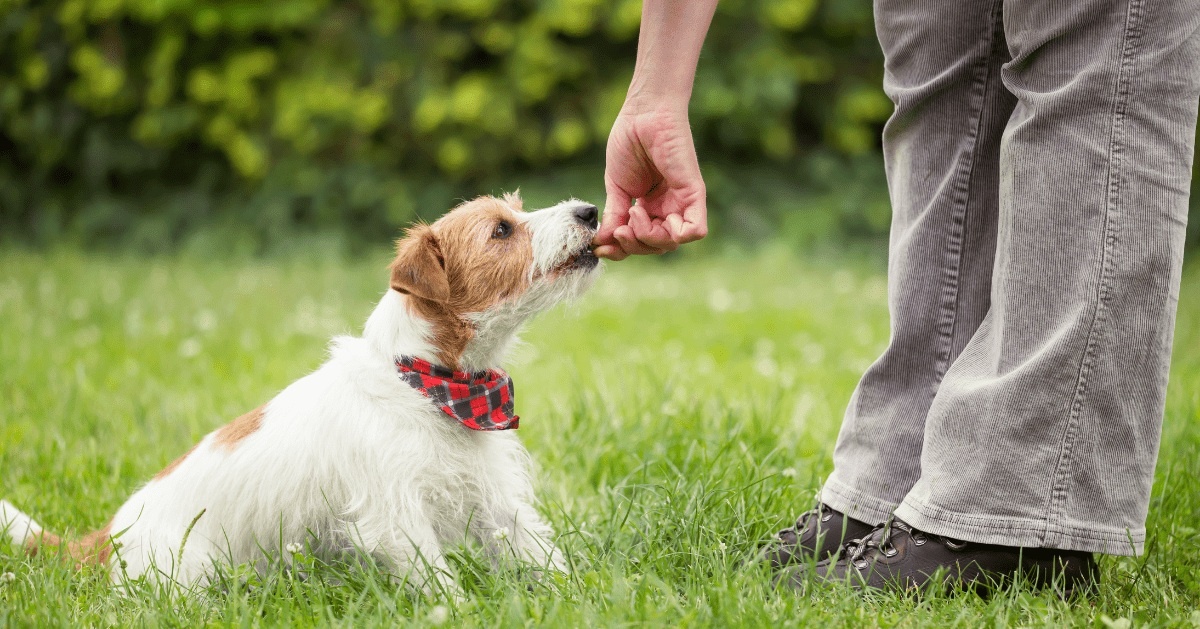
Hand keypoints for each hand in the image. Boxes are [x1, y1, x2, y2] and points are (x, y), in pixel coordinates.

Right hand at [593, 104, 707, 260]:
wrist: (642, 114)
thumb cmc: (629, 142)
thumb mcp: (616, 187)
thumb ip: (614, 216)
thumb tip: (602, 244)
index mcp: (649, 208)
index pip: (639, 242)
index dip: (621, 250)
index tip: (600, 246)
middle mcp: (667, 208)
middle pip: (655, 247)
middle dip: (633, 245)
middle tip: (620, 228)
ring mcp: (681, 202)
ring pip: (671, 243)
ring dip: (647, 237)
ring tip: (633, 212)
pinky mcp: (693, 193)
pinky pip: (695, 230)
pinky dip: (676, 234)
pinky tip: (653, 216)